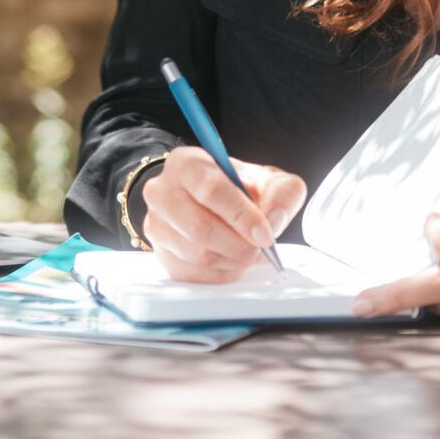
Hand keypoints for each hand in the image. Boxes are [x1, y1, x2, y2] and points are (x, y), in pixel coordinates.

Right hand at [138, 148, 306, 283]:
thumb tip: (274, 220)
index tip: (264, 234)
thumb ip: (282, 193)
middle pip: (200, 228)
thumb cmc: (237, 188)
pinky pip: (194, 275)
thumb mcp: (267, 179)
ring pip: (197, 256)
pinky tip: (232, 261)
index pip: (210, 190)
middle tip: (261, 249)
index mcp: (186, 163)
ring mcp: (157, 225)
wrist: (211, 201)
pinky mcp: (161, 254)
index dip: (241, 215)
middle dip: (239, 245)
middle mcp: (162, 192)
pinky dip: (221, 274)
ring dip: (233, 261)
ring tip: (249, 252)